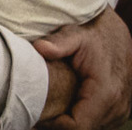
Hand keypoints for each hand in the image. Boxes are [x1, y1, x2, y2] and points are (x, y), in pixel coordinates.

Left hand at [34, 7, 131, 128]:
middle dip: (57, 125)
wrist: (115, 37)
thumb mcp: (74, 35)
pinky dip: (80, 119)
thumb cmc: (91, 36)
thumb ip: (58, 43)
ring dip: (69, 123)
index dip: (53, 125)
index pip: (77, 126)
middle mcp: (117, 107)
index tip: (33, 114)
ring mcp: (121, 112)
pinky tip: (63, 107)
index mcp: (105, 92)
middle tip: (33, 112)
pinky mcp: (119, 112)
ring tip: (47, 108)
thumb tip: (39, 47)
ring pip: (90, 129)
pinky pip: (97, 124)